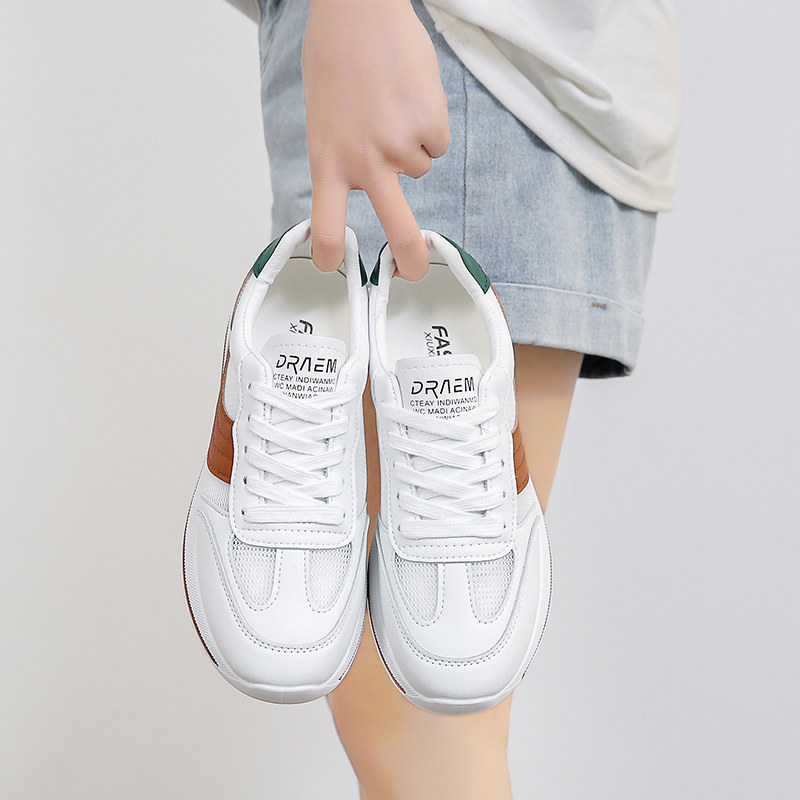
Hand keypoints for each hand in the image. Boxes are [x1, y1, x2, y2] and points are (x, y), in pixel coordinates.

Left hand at [302, 0, 449, 278]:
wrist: (360, 11)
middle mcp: (365, 160)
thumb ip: (344, 156)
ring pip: (420, 168)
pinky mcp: (429, 124)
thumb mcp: (324, 119)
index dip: (331, 252)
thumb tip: (373, 182)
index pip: (326, 223)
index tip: (334, 267)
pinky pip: (437, 142)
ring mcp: (400, 144)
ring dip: (412, 144)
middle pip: (397, 227)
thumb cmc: (337, 60)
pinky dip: (429, 124)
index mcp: (329, 160)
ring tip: (393, 105)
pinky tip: (411, 97)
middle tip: (413, 271)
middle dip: (411, 257)